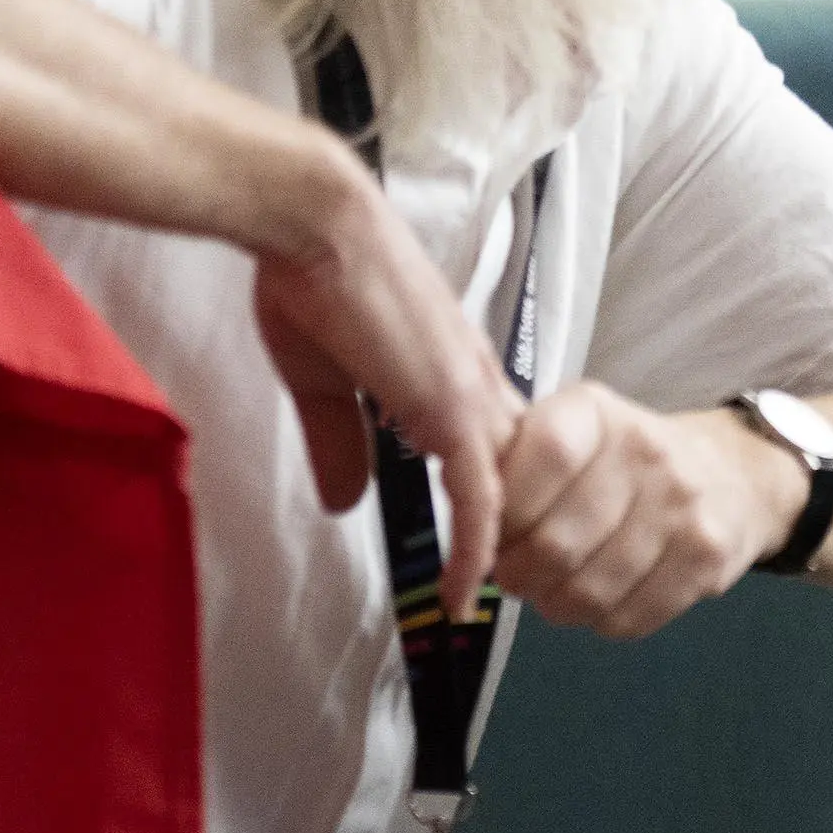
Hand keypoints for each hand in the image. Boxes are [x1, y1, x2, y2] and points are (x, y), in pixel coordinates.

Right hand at [248, 150, 521, 611]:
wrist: (312, 226)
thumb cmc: (312, 284)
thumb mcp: (323, 381)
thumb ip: (340, 443)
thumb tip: (342, 504)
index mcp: (452, 373)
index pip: (497, 449)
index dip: (497, 502)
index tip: (483, 552)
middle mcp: (476, 383)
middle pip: (520, 476)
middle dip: (515, 537)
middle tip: (499, 595)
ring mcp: (469, 395)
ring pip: (514, 491)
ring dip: (504, 551)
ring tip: (485, 606)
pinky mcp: (449, 406)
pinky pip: (480, 494)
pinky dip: (478, 547)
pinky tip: (467, 592)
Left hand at [491, 383, 809, 639]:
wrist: (733, 475)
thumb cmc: (625, 461)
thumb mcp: (571, 434)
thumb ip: (515, 466)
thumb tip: (466, 527)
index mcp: (596, 413)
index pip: (540, 457)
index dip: (504, 510)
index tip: (491, 532)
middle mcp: (646, 452)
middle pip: (556, 543)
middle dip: (519, 575)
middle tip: (515, 575)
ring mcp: (683, 508)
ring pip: (587, 592)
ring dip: (556, 604)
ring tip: (558, 587)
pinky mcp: (706, 560)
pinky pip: (627, 619)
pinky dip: (601, 619)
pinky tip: (604, 594)